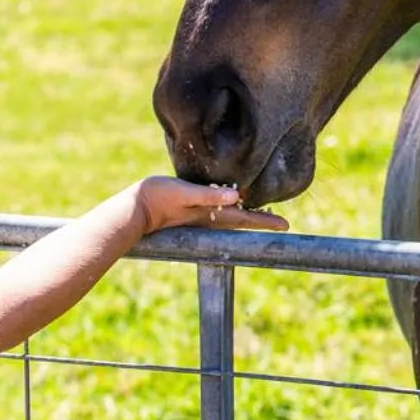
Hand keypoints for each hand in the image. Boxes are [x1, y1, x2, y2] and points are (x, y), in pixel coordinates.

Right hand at [127, 177, 289, 236]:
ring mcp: (200, 217)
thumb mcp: (184, 193)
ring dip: (248, 215)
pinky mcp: (190, 212)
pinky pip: (217, 211)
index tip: (286, 226)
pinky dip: (230, 209)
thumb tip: (237, 197)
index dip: (266, 221)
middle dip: (261, 220)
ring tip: (263, 213)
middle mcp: (209, 218)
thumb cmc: (158, 198)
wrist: (133, 210)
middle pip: (242, 219)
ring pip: (231, 217)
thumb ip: (209, 196)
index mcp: (212, 215)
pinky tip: (231, 205)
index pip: (246, 218)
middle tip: (280, 222)